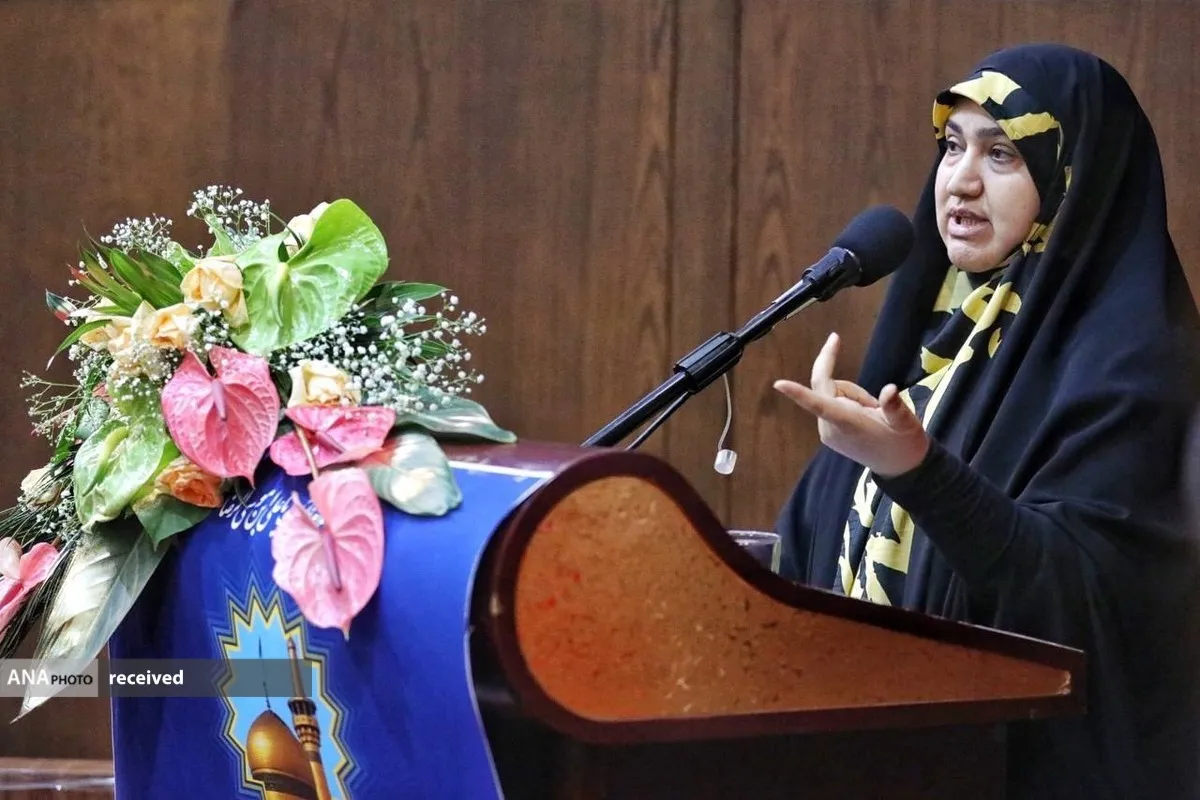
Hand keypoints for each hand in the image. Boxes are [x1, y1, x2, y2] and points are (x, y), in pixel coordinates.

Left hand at [773, 333, 928, 477]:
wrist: (899, 467)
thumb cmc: (903, 444)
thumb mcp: (906, 423)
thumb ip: (895, 407)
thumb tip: (890, 390)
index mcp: (846, 423)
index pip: (818, 404)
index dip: (798, 393)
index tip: (779, 383)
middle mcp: (829, 427)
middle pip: (827, 386)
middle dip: (853, 389)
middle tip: (875, 406)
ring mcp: (826, 430)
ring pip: (832, 392)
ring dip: (854, 396)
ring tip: (874, 416)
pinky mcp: (827, 431)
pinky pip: (833, 402)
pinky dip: (850, 402)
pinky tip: (866, 418)